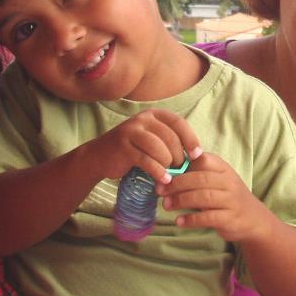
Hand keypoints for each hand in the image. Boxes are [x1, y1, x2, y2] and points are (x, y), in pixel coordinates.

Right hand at [87, 109, 202, 182]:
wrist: (99, 156)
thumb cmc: (133, 150)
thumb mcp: (152, 139)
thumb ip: (170, 142)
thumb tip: (196, 155)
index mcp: (153, 114)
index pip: (178, 122)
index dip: (190, 139)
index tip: (197, 155)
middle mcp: (143, 119)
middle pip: (170, 137)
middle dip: (178, 157)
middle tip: (178, 169)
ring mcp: (131, 131)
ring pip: (160, 149)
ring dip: (168, 165)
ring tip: (169, 174)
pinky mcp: (123, 147)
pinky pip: (147, 161)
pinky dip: (158, 172)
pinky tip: (163, 180)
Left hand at [157, 152, 272, 243]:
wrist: (254, 219)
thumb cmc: (228, 197)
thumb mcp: (218, 181)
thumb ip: (199, 174)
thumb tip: (168, 173)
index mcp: (223, 168)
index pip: (204, 159)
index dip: (183, 163)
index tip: (165, 170)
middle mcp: (228, 181)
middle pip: (200, 178)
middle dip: (177, 184)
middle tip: (160, 191)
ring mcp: (230, 200)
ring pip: (203, 197)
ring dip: (181, 201)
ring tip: (166, 205)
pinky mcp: (230, 218)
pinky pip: (208, 217)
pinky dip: (191, 219)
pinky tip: (179, 221)